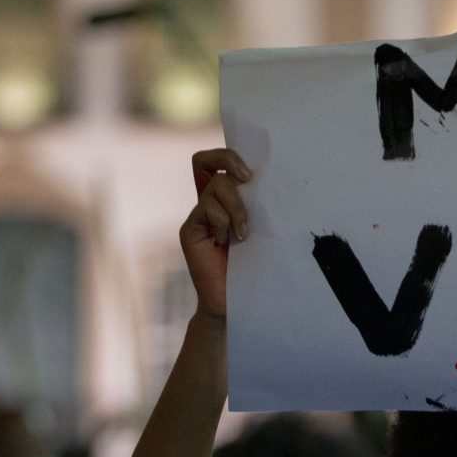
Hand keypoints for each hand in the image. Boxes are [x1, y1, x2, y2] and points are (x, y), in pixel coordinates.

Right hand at [181, 148, 252, 318]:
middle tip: (248, 180)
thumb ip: (256, 205)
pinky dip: (224, 221)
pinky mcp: (189, 230)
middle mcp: (208, 203)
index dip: (228, 156)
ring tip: (243, 232)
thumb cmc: (253, 266)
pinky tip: (230, 242)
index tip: (250, 172)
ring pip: (216, 188)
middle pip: (209, 162)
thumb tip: (267, 181)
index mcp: (226, 199)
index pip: (216, 162)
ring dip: (236, 206)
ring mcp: (197, 216)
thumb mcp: (260, 229)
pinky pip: (207, 209)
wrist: (234, 301)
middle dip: (232, 165)